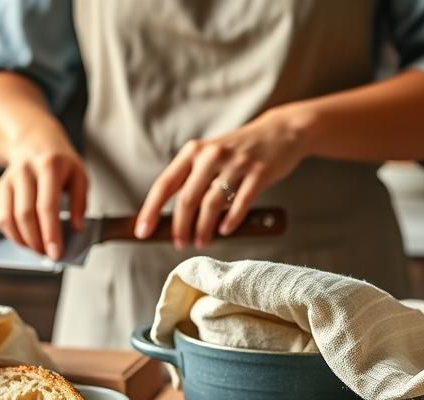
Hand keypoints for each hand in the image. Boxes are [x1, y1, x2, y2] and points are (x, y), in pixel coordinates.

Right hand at [0, 138, 87, 260]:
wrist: (35, 141)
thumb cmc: (61, 164)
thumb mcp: (80, 176)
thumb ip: (81, 202)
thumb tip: (76, 229)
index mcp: (50, 165)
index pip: (47, 206)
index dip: (51, 233)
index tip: (56, 254)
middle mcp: (26, 170)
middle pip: (25, 214)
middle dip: (36, 241)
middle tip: (48, 255)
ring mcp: (10, 178)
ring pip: (10, 218)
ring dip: (23, 241)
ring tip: (38, 250)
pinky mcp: (1, 187)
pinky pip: (2, 217)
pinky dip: (13, 234)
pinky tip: (26, 240)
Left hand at [135, 106, 308, 248]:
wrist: (280, 132)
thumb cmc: (238, 151)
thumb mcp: (210, 156)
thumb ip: (192, 180)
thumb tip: (172, 217)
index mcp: (193, 152)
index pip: (165, 184)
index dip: (151, 210)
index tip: (142, 231)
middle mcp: (211, 155)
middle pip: (187, 198)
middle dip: (180, 227)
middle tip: (179, 244)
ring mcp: (236, 163)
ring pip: (211, 204)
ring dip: (203, 228)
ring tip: (201, 242)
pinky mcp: (258, 173)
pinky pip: (240, 202)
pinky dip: (230, 221)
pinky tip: (225, 231)